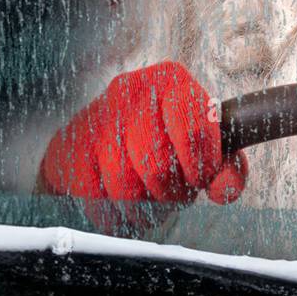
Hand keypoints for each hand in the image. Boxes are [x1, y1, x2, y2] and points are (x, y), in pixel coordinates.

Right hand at [40, 61, 246, 203]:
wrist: (103, 141)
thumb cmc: (164, 142)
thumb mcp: (205, 150)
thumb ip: (227, 170)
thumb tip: (223, 190)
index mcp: (172, 80)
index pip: (194, 130)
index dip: (201, 165)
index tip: (199, 179)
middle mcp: (132, 88)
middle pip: (157, 163)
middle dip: (170, 193)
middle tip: (173, 196)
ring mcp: (96, 114)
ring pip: (124, 185)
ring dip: (142, 209)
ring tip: (148, 204)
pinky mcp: (69, 143)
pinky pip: (94, 198)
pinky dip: (112, 215)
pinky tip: (120, 207)